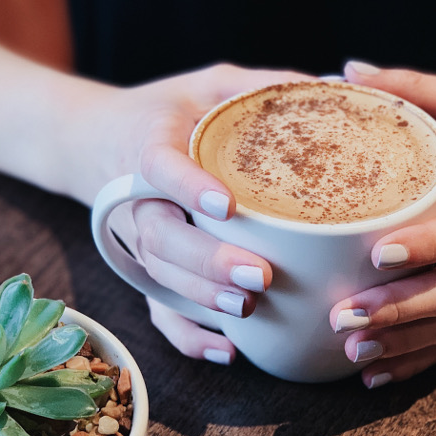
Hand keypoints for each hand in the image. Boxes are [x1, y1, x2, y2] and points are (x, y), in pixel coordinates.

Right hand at [88, 64, 311, 362]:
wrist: (100, 141)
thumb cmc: (168, 112)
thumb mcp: (207, 84)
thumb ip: (258, 86)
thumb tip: (335, 85)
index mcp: (148, 146)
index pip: (160, 168)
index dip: (189, 187)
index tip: (228, 205)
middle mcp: (139, 200)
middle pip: (162, 239)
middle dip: (209, 262)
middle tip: (258, 276)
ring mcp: (141, 240)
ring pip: (163, 278)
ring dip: (204, 299)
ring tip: (249, 308)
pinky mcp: (149, 268)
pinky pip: (159, 311)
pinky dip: (189, 338)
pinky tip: (228, 351)